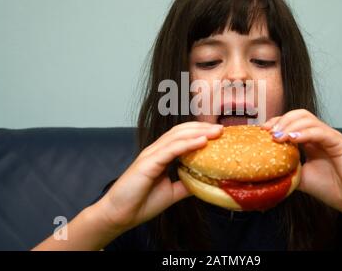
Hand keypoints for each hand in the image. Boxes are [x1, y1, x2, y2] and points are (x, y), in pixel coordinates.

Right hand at [95, 121, 222, 231]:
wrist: (119, 215)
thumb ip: (186, 183)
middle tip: (222, 129)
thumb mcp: (172, 192)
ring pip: (177, 137)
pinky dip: (188, 144)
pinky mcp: (148, 163)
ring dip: (199, 132)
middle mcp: (155, 151)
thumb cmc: (141, 203)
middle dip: (202, 128)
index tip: (218, 133)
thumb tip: (205, 181)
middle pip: (181, 131)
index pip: (182, 136)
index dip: (200, 132)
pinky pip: (171, 150)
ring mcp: (151, 155)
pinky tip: (202, 142)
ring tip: (217, 131)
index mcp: (160, 155)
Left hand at [262, 109, 341, 216]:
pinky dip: (304, 133)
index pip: (291, 121)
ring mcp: (329, 136)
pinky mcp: (339, 142)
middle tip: (268, 133)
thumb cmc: (329, 188)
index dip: (276, 122)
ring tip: (278, 137)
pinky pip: (320, 131)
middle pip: (298, 114)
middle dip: (281, 120)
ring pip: (308, 119)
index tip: (262, 132)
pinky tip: (292, 139)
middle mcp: (319, 135)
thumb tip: (264, 168)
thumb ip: (286, 168)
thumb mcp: (300, 176)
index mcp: (310, 140)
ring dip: (289, 125)